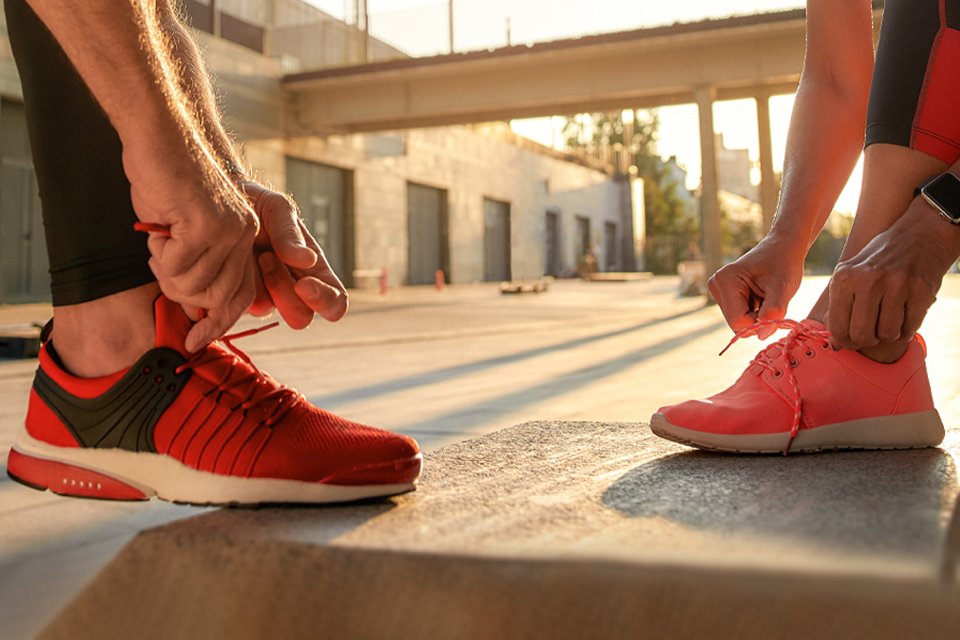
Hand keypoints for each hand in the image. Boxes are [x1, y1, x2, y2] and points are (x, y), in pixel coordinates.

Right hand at [123, 145, 259, 352]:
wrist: (161, 137)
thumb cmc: (169, 183)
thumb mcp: (189, 232)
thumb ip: (199, 267)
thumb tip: (195, 311)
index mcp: (246, 239)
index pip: (241, 297)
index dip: (218, 324)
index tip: (194, 342)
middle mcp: (246, 236)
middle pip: (215, 298)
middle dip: (181, 290)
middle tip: (162, 261)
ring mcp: (230, 229)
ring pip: (194, 285)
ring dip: (166, 269)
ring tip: (161, 240)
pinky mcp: (208, 223)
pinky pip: (176, 265)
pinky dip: (159, 254)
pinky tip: (160, 227)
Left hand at [242, 181, 347, 328]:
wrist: (218, 201)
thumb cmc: (254, 203)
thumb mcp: (276, 208)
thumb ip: (290, 233)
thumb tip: (307, 260)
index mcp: (314, 270)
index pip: (336, 302)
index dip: (325, 301)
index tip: (303, 284)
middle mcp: (292, 288)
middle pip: (302, 316)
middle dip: (284, 291)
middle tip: (267, 257)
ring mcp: (264, 295)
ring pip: (268, 310)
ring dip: (258, 283)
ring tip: (249, 252)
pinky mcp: (236, 297)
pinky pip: (238, 305)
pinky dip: (234, 284)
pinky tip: (231, 260)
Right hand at [707, 236, 804, 337]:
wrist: (783, 248)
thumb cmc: (784, 264)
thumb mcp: (784, 288)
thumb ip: (773, 312)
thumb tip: (761, 335)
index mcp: (726, 280)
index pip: (738, 321)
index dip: (760, 322)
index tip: (775, 306)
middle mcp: (716, 284)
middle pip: (736, 323)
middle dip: (757, 319)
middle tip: (771, 300)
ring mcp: (717, 289)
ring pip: (737, 322)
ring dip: (756, 316)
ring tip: (766, 296)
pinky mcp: (723, 294)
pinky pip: (738, 316)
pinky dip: (753, 312)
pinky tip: (760, 296)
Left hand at [827, 200, 959, 348]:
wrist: (920, 235)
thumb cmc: (879, 260)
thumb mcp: (851, 274)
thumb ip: (840, 306)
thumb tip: (835, 344)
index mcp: (844, 277)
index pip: (837, 327)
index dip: (845, 341)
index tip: (852, 340)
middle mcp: (868, 280)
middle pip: (861, 335)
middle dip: (867, 340)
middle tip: (872, 333)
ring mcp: (896, 285)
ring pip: (887, 334)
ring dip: (889, 334)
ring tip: (890, 319)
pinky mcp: (921, 290)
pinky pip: (910, 328)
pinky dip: (907, 329)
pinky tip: (905, 315)